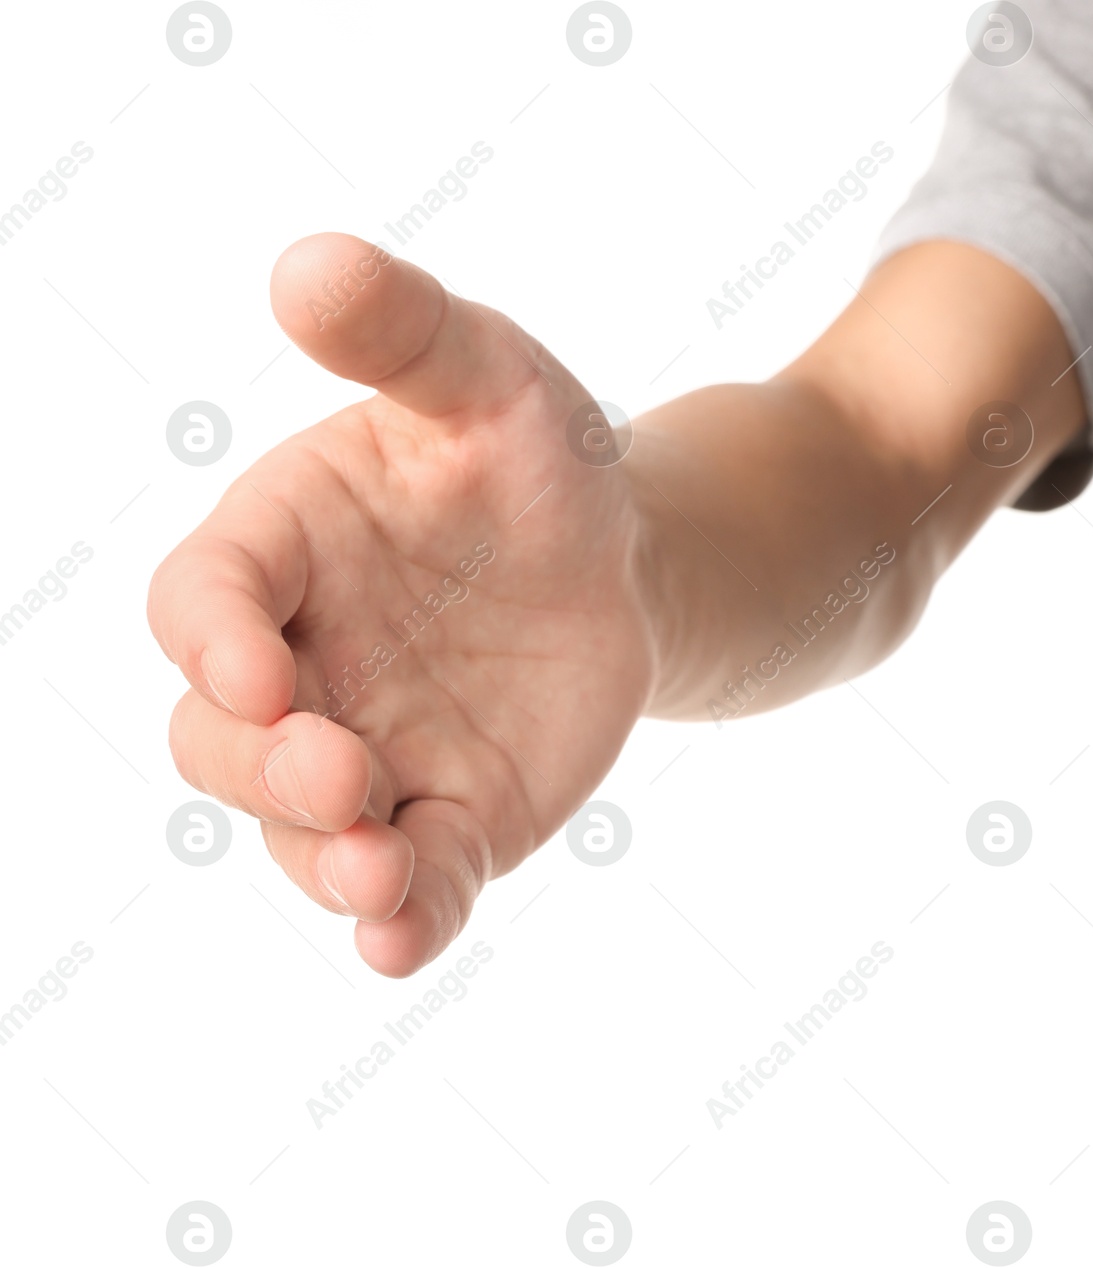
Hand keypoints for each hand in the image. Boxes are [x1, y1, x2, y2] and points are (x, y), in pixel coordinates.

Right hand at [149, 234, 657, 975]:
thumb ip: (406, 331)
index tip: (260, 668)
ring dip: (324, 858)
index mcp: (280, 548)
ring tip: (376, 872)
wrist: (621, 556)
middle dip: (266, 764)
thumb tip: (309, 265)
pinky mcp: (443, 817)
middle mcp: (299, 663)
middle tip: (340, 770)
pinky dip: (400, 921)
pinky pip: (407, 882)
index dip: (213, 637)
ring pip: (302, 828)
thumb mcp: (489, 373)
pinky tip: (406, 944)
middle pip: (222, 737)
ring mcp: (367, 750)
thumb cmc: (534, 455)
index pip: (204, 598)